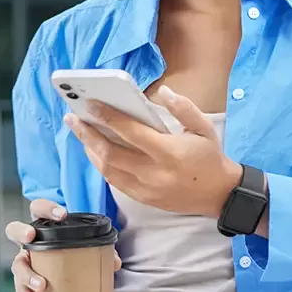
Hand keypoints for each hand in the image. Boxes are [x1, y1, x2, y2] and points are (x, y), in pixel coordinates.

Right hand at [5, 198, 121, 291]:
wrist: (70, 278)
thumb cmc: (77, 255)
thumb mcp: (89, 250)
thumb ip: (103, 252)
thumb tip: (115, 263)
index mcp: (45, 228)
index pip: (38, 208)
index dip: (46, 208)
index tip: (62, 215)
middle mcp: (30, 243)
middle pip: (14, 230)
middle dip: (20, 232)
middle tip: (30, 237)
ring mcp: (26, 262)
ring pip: (16, 264)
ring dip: (27, 275)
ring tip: (42, 285)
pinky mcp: (25, 283)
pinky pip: (21, 290)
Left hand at [67, 84, 242, 216]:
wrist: (219, 194)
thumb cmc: (210, 157)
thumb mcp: (204, 128)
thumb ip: (184, 108)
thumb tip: (162, 92)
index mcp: (169, 152)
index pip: (132, 132)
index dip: (109, 117)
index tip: (91, 104)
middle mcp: (154, 173)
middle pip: (111, 153)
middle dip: (88, 134)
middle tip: (73, 118)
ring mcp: (146, 189)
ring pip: (108, 169)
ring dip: (91, 150)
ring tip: (81, 133)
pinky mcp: (143, 199)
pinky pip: (115, 181)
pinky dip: (102, 165)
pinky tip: (96, 151)